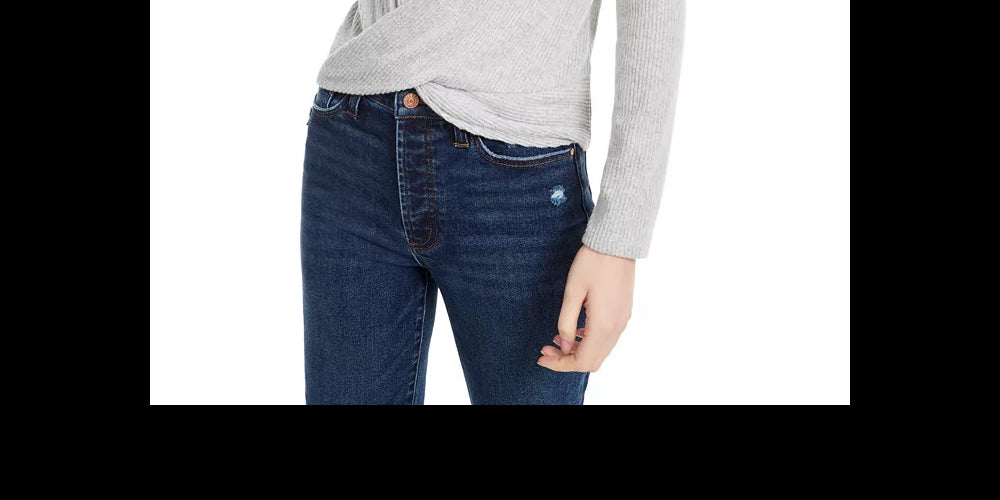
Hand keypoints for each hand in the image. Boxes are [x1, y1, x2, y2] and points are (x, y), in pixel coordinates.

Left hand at [537, 245, 634, 371]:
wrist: (617, 243)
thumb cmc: (593, 263)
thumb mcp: (572, 292)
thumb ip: (566, 322)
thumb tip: (563, 345)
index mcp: (603, 325)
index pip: (581, 361)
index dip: (560, 364)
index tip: (541, 358)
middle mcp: (616, 328)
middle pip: (592, 362)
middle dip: (567, 360)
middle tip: (546, 349)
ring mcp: (622, 321)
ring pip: (600, 352)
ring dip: (578, 351)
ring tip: (556, 339)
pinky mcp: (623, 313)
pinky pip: (607, 339)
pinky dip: (589, 342)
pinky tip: (574, 330)